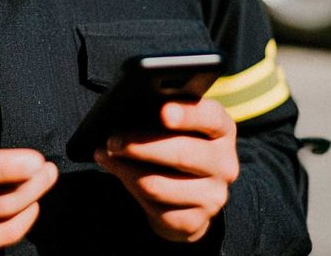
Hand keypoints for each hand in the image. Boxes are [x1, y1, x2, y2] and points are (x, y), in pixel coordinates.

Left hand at [93, 99, 238, 243]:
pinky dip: (129, 188)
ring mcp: (213, 195)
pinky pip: (154, 207)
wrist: (185, 190)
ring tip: (106, 155)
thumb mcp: (171, 122)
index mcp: (221, 129)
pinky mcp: (196, 221)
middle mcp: (224, 163)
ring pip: (158, 184)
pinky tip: (120, 175)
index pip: (210, 117)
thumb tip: (124, 109)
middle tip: (112, 140)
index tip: (164, 112)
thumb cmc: (172, 140)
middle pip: (182, 154)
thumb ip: (158, 111)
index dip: (187, 114)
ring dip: (125, 169)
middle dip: (140, 146)